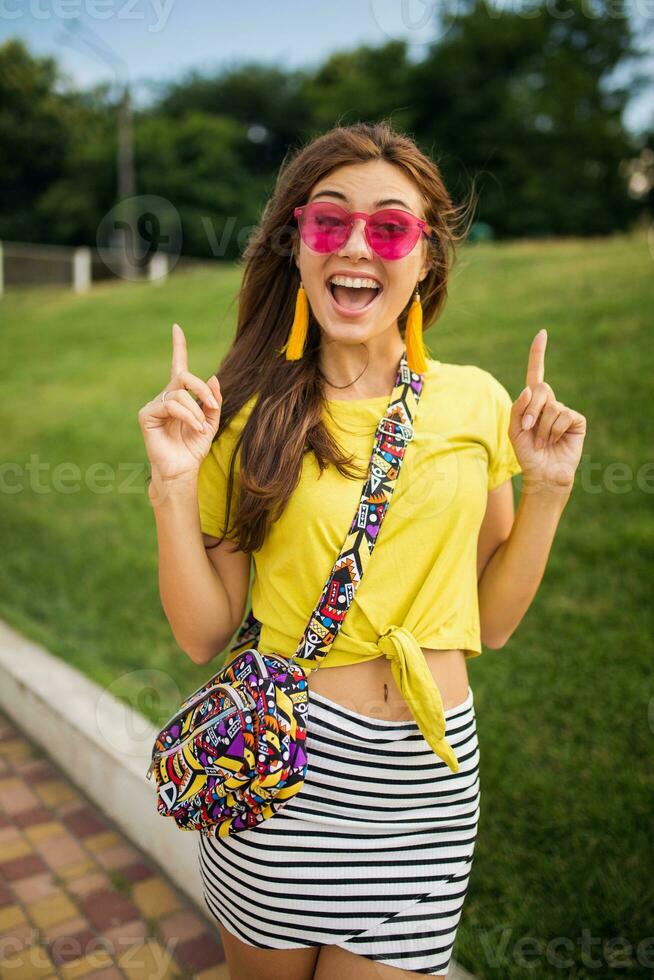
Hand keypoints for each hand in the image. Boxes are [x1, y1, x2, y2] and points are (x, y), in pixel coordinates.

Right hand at [137, 323, 222, 483]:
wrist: (182, 469)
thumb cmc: (194, 448)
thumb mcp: (211, 422)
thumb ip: (213, 400)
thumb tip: (213, 378)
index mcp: (180, 396)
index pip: (179, 367)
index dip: (178, 346)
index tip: (176, 327)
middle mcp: (166, 397)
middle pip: (184, 376)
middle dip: (202, 389)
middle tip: (212, 406)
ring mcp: (155, 405)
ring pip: (179, 394)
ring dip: (196, 411)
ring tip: (200, 428)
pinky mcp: (146, 415)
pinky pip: (171, 405)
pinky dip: (187, 416)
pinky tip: (194, 428)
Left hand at [510, 328, 586, 491]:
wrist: (543, 474)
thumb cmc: (527, 453)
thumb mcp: (514, 431)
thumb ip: (517, 408)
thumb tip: (530, 388)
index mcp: (532, 402)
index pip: (535, 374)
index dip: (537, 354)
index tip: (542, 333)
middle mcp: (549, 403)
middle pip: (540, 389)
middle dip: (531, 410)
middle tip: (527, 429)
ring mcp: (564, 410)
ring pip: (551, 407)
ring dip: (541, 428)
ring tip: (542, 443)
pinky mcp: (576, 421)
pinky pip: (563, 416)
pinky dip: (554, 431)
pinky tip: (555, 442)